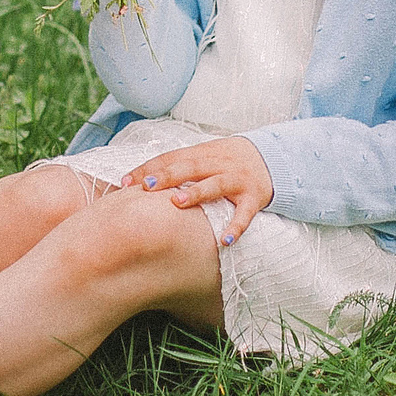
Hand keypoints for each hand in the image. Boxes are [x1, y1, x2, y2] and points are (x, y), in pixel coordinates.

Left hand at [119, 136, 273, 246]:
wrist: (270, 159)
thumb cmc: (225, 162)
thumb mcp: (202, 158)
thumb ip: (175, 167)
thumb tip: (136, 183)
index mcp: (202, 154)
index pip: (171, 158)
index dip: (149, 169)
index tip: (126, 182)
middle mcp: (218, 164)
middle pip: (191, 167)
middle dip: (169, 175)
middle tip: (148, 186)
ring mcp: (237, 180)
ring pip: (216, 184)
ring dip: (197, 193)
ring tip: (178, 203)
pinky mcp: (254, 198)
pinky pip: (244, 214)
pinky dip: (236, 227)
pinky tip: (224, 241)